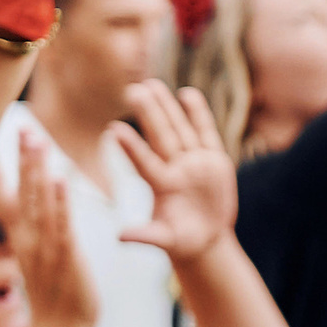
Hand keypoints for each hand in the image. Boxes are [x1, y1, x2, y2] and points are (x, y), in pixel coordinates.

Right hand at [0, 129, 97, 326]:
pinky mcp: (66, 258)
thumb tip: (38, 208)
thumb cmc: (54, 294)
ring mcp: (44, 249)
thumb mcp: (39, 258)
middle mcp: (26, 239)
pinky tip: (58, 179)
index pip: (2, 195)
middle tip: (20, 125)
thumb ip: (36, 231)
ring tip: (37, 139)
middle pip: (19, 191)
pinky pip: (61, 226)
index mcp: (20, 237)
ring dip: (36, 171)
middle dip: (20, 158)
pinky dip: (58, 203)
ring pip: (38, 203)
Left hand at [114, 82, 237, 262]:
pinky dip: (198, 114)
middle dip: (148, 113)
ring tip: (151, 84)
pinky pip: (205, 132)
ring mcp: (193, 162)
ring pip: (179, 128)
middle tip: (132, 89)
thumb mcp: (165, 241)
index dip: (131, 147)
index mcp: (161, 187)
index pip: (143, 162)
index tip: (113, 129)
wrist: (205, 239)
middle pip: (160, 136)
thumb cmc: (182, 242)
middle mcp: (174, 169)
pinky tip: (187, 93)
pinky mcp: (213, 160)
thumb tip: (119, 237)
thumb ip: (145, 236)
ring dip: (166, 107)